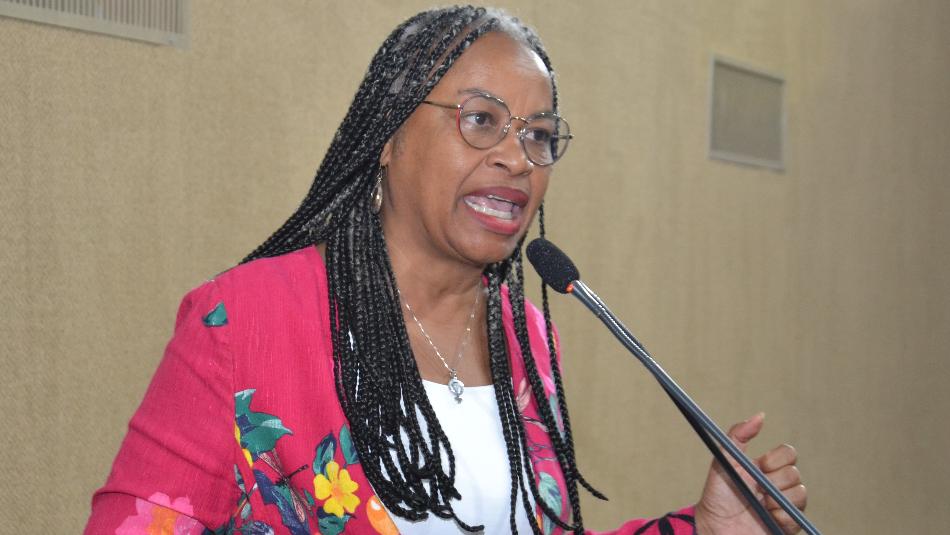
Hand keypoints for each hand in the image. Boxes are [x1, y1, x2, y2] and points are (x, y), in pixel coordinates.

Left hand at [694, 413, 807, 534]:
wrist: (714, 526)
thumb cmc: (717, 495)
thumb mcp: (724, 460)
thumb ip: (739, 435)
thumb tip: (760, 416)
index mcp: (765, 468)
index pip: (788, 454)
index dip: (777, 459)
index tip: (761, 466)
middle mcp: (778, 485)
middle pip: (794, 473)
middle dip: (774, 481)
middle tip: (758, 489)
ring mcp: (784, 505)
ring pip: (800, 493)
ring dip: (778, 499)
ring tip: (760, 504)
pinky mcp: (787, 525)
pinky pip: (798, 517)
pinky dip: (782, 517)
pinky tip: (767, 517)